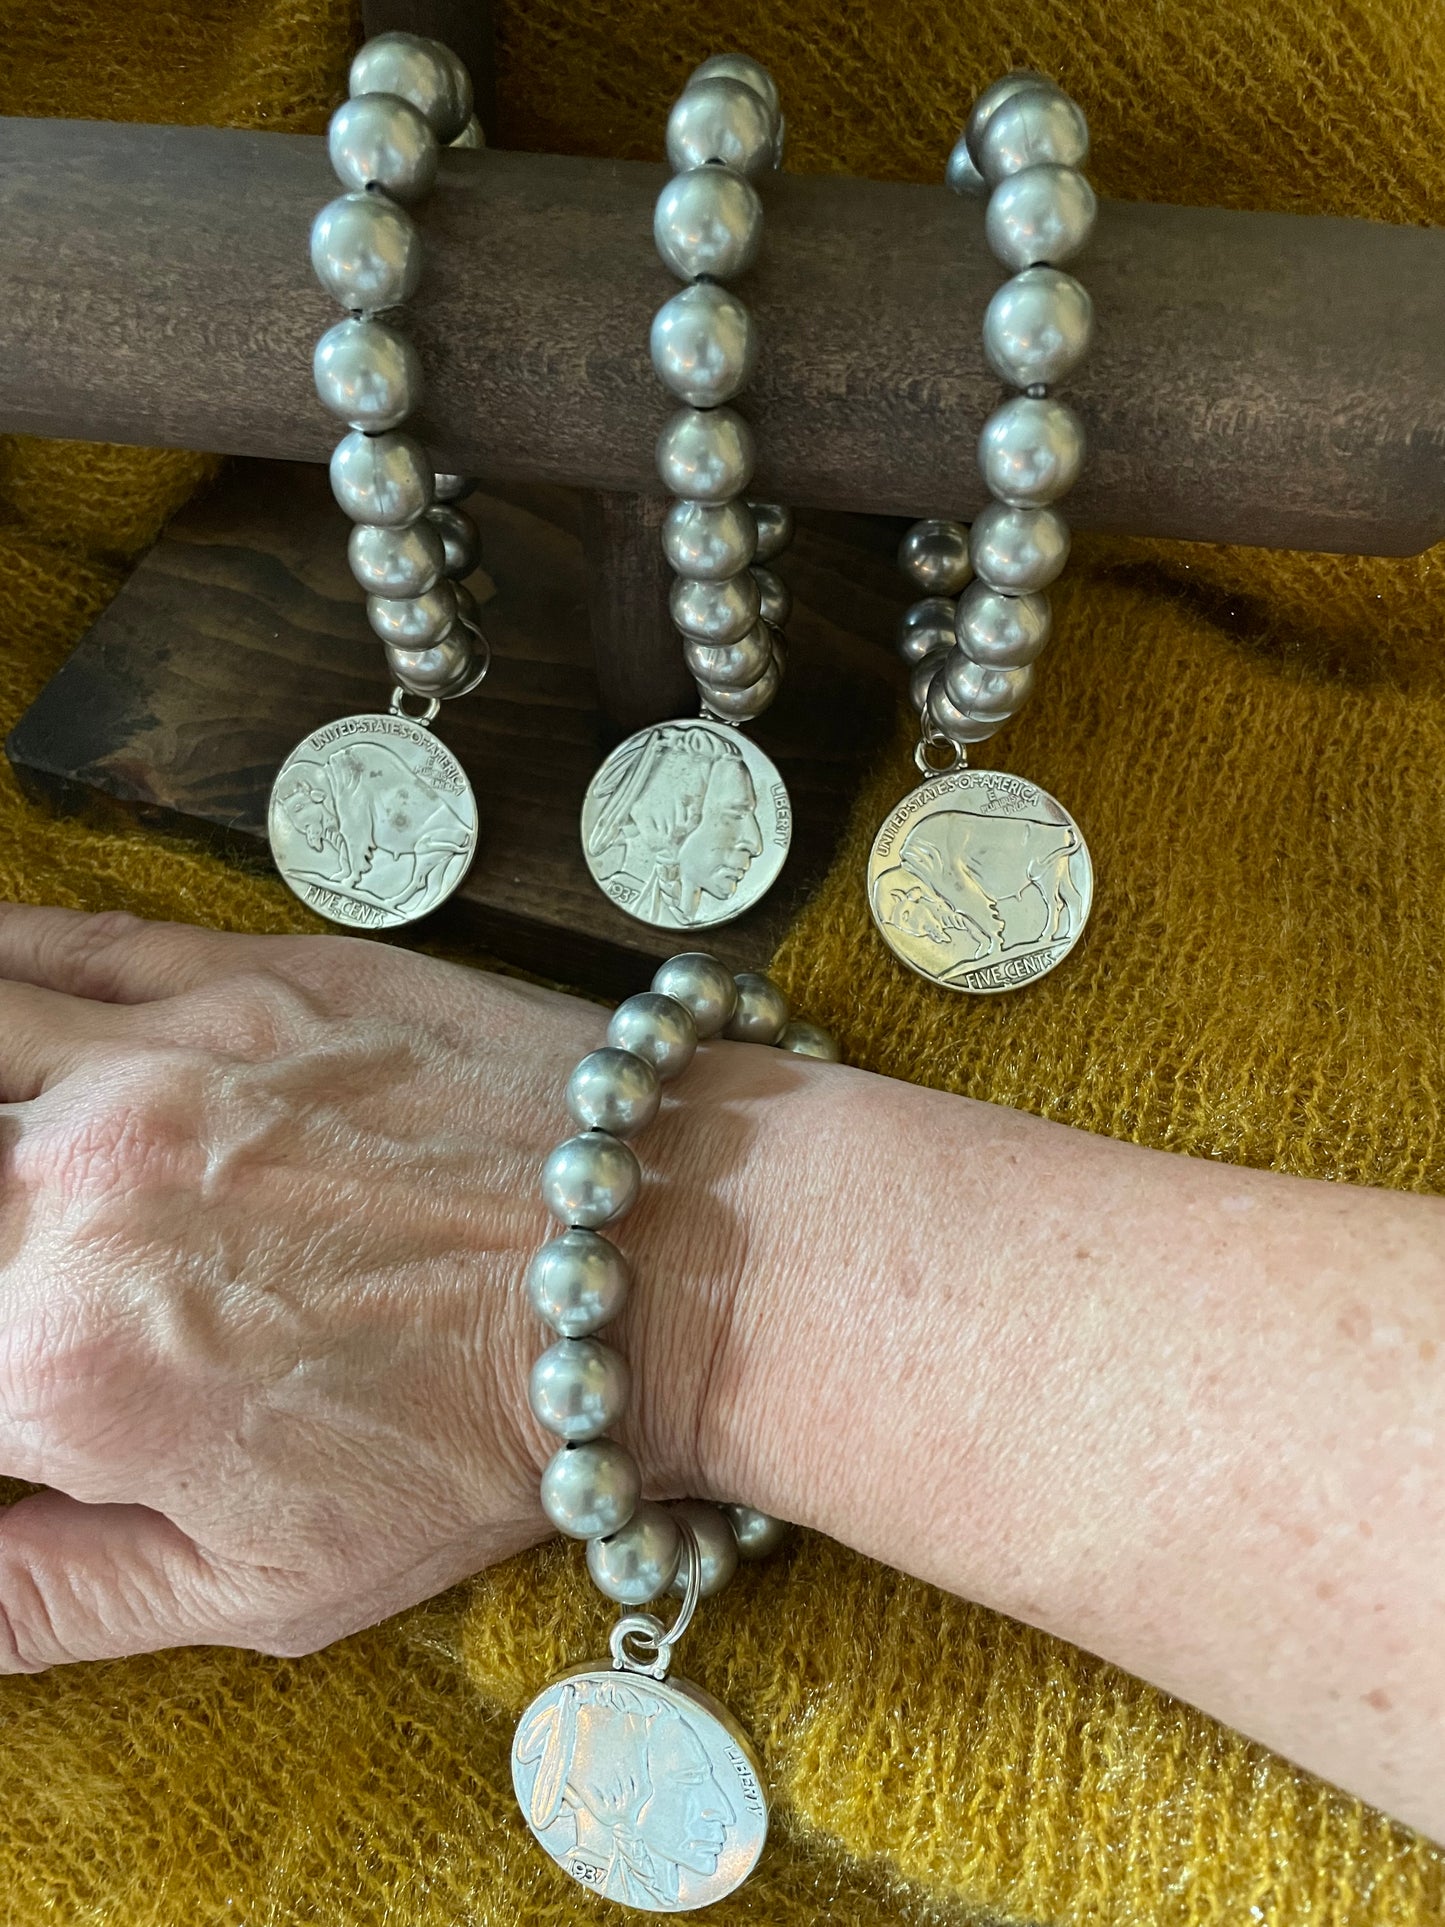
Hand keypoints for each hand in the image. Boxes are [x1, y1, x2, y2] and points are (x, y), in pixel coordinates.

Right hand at [0, 906, 777, 1668]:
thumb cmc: (483, 1432)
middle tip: (7, 1264)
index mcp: (53, 1360)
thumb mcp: (264, 1580)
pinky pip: (62, 941)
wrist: (658, 1260)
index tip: (1, 1368)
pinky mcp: (245, 976)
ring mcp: (160, 1057)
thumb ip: (49, 1600)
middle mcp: (77, 1188)